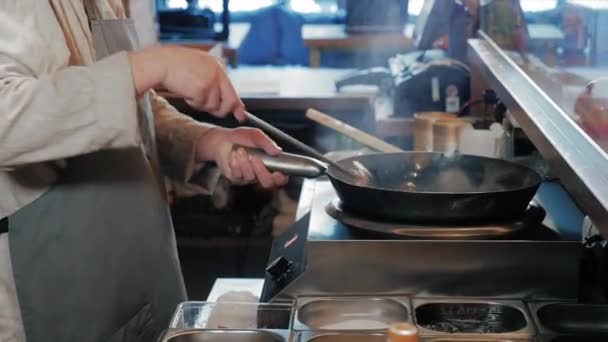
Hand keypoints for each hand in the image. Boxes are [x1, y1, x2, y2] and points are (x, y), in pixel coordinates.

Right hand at [128, 45, 245, 120]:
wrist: (160, 63)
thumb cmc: (174, 65)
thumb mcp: (199, 68)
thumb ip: (212, 80)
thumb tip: (224, 98)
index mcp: (217, 65)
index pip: (232, 89)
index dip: (237, 105)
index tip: (240, 115)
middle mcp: (218, 72)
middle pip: (229, 101)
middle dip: (222, 110)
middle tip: (214, 112)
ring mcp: (211, 81)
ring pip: (213, 106)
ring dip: (200, 104)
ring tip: (189, 90)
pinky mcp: (203, 89)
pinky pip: (201, 105)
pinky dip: (192, 102)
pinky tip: (185, 91)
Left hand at [197, 127, 288, 188]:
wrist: (224, 139)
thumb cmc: (242, 138)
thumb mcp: (256, 135)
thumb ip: (267, 143)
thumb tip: (278, 151)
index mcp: (270, 164)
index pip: (280, 178)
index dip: (281, 178)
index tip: (277, 172)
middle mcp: (260, 173)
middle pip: (267, 183)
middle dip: (261, 171)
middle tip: (255, 158)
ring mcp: (247, 177)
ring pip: (250, 177)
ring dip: (245, 162)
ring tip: (240, 150)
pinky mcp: (235, 178)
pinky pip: (237, 175)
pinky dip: (235, 163)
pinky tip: (233, 155)